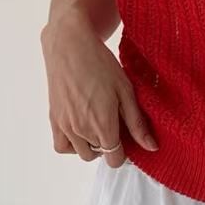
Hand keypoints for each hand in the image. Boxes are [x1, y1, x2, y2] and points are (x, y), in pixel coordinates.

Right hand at [41, 8, 157, 166]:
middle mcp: (82, 130)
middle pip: (99, 155)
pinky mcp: (54, 119)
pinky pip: (61, 146)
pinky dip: (71, 144)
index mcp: (102, 125)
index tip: (127, 136)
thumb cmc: (100, 64)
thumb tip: (151, 147)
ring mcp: (65, 126)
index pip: (114, 159)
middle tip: (113, 125)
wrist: (69, 45)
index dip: (124, 152)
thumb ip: (137, 123)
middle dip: (109, 146)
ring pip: (81, 153)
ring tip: (97, 125)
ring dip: (91, 146)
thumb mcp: (126, 91)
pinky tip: (81, 128)